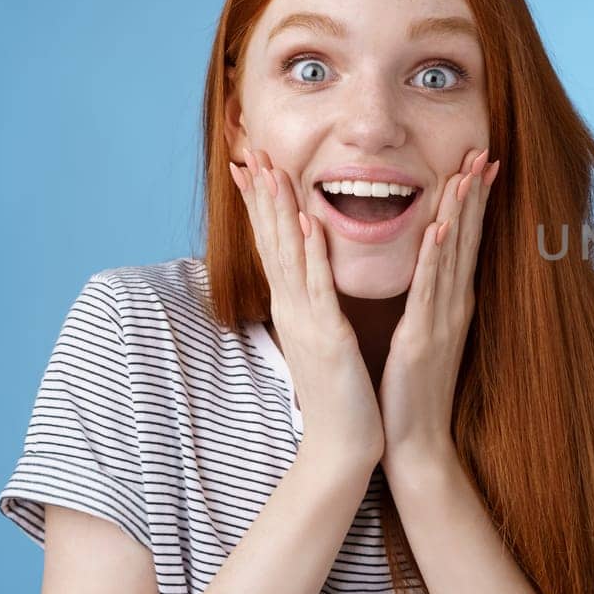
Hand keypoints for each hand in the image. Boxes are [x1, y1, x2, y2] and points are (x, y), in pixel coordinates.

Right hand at [230, 147, 384, 465]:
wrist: (343, 443)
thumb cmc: (339, 393)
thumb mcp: (323, 338)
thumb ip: (313, 307)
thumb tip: (308, 282)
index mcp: (296, 307)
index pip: (276, 244)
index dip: (263, 203)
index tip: (253, 164)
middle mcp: (294, 308)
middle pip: (273, 241)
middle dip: (262, 194)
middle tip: (249, 150)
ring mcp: (308, 321)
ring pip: (291, 255)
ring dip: (282, 210)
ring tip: (272, 170)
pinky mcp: (329, 337)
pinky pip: (319, 289)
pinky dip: (313, 254)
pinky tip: (310, 223)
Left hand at [377, 147, 498, 466]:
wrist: (416, 440)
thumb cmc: (414, 391)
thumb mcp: (424, 337)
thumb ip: (429, 304)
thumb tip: (429, 276)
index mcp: (453, 303)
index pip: (466, 241)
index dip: (475, 202)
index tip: (480, 163)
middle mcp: (455, 305)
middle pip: (468, 238)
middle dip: (475, 193)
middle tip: (484, 152)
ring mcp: (443, 319)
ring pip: (453, 254)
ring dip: (460, 211)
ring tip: (467, 172)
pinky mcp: (422, 336)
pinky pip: (429, 287)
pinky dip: (435, 255)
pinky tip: (439, 226)